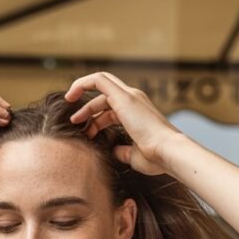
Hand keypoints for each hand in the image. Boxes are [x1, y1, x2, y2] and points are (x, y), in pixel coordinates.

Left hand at [64, 71, 182, 175]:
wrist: (168, 153)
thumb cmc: (156, 158)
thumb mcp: (134, 156)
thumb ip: (123, 151)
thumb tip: (115, 151)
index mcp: (138, 113)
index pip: (112, 108)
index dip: (96, 116)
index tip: (85, 128)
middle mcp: (135, 100)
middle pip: (105, 97)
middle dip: (88, 109)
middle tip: (76, 124)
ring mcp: (130, 96)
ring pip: (101, 87)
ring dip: (84, 103)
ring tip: (73, 121)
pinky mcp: (124, 97)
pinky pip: (98, 80)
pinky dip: (82, 83)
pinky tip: (70, 96)